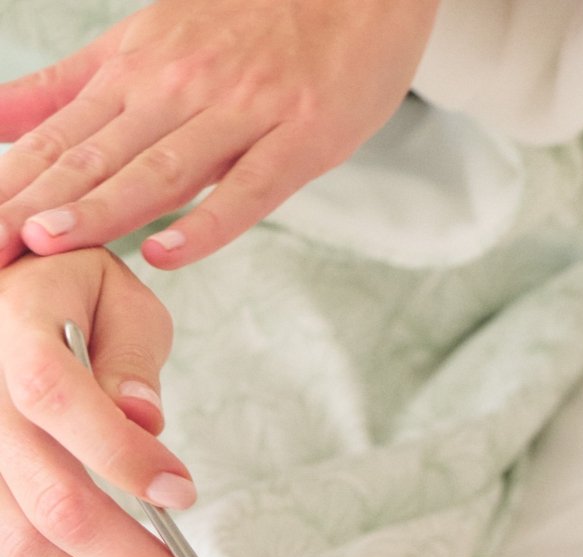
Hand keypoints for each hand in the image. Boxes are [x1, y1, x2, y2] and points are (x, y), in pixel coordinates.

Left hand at [0, 0, 438, 269]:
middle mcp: (176, 86)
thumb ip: (72, 87)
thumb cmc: (252, 25)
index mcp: (135, 69)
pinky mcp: (301, 137)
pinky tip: (169, 252)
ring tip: (50, 241)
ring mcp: (240, 111)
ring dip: (102, 207)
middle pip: (94, 155)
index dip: (12, 184)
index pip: (58, 136)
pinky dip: (209, 223)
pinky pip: (249, 187)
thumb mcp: (147, 43)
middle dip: (36, 203)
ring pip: (160, 168)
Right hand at [0, 246, 241, 556]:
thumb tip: (145, 419)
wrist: (9, 297)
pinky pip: (21, 549)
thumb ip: (132, 353)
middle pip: (52, 503)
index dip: (122, 457)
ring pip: (29, 543)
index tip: (186, 493)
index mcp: (14, 330)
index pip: (56, 399)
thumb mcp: (117, 294)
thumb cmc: (69, 293)